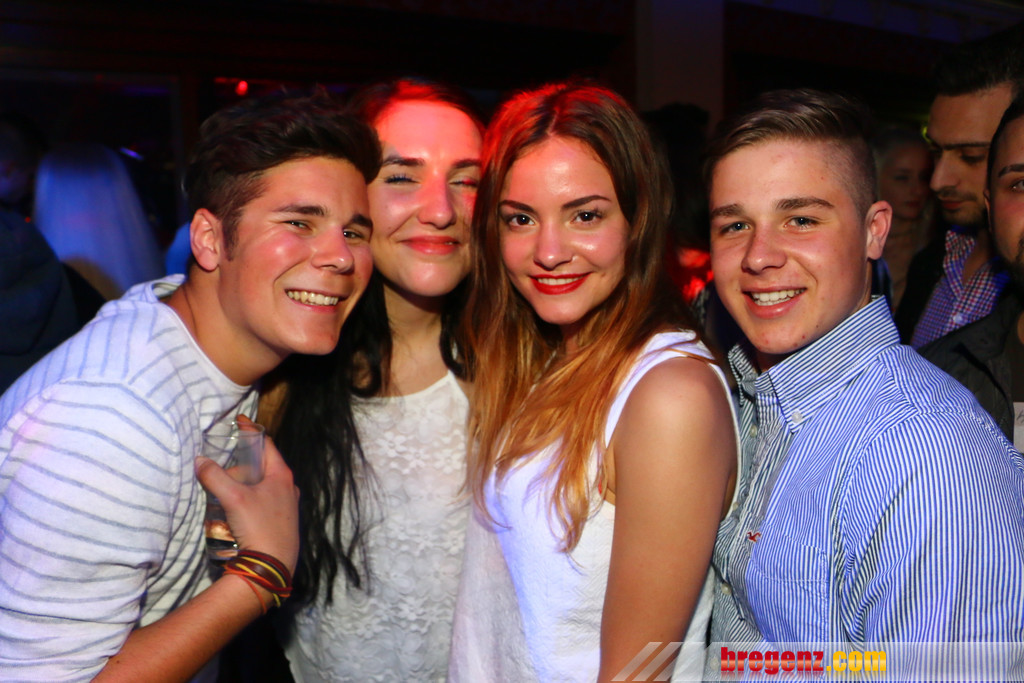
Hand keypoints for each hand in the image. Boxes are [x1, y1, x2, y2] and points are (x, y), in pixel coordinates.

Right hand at [195, 417, 299, 572]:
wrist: (272, 566)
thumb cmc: (258, 527)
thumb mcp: (233, 498)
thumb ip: (214, 476)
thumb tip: (199, 461)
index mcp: (281, 475)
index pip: (266, 444)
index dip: (251, 432)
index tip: (239, 421)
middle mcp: (288, 488)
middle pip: (262, 467)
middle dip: (242, 466)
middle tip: (222, 470)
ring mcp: (287, 506)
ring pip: (262, 487)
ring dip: (244, 486)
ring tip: (225, 492)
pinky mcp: (282, 522)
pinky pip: (263, 503)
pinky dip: (249, 500)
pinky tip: (236, 511)